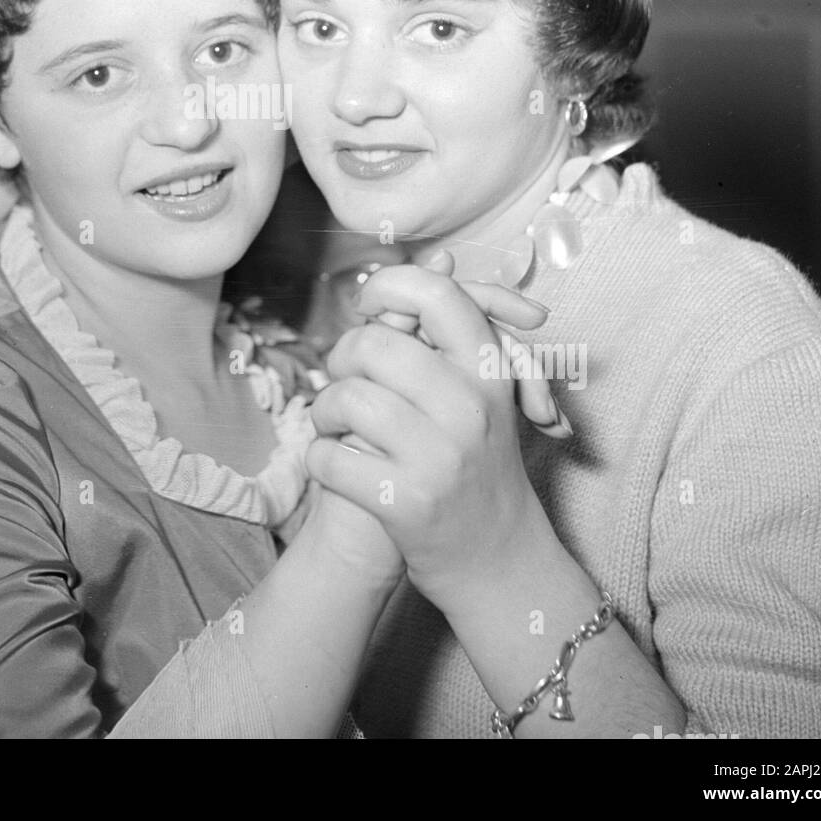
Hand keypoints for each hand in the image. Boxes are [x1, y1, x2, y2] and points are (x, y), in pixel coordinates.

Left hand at [307, 267, 550, 603]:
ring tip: (332, 424)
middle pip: (374, 344)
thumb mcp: (483, 392)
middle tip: (343, 379)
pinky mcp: (407, 504)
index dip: (388, 287)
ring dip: (323, 412)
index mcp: (489, 371)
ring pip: (346, 399)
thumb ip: (453, 330)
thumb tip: (437, 257)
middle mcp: (470, 408)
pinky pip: (330, 459)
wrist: (501, 563)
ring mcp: (440, 456)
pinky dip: (318, 458)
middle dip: (342, 358)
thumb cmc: (480, 464)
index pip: (437, 294)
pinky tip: (332, 463)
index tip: (369, 306)